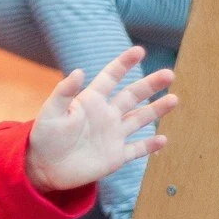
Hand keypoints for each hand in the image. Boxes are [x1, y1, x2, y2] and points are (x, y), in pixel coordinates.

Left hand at [26, 46, 176, 193]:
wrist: (43, 168)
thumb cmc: (44, 137)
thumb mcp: (50, 112)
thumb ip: (64, 93)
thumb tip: (79, 71)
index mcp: (90, 101)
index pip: (110, 78)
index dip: (123, 64)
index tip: (138, 50)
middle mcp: (105, 115)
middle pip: (132, 96)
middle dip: (150, 84)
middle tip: (169, 74)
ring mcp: (113, 135)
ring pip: (140, 119)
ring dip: (157, 109)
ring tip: (175, 99)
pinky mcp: (115, 157)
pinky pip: (137, 149)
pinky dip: (150, 145)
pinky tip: (163, 139)